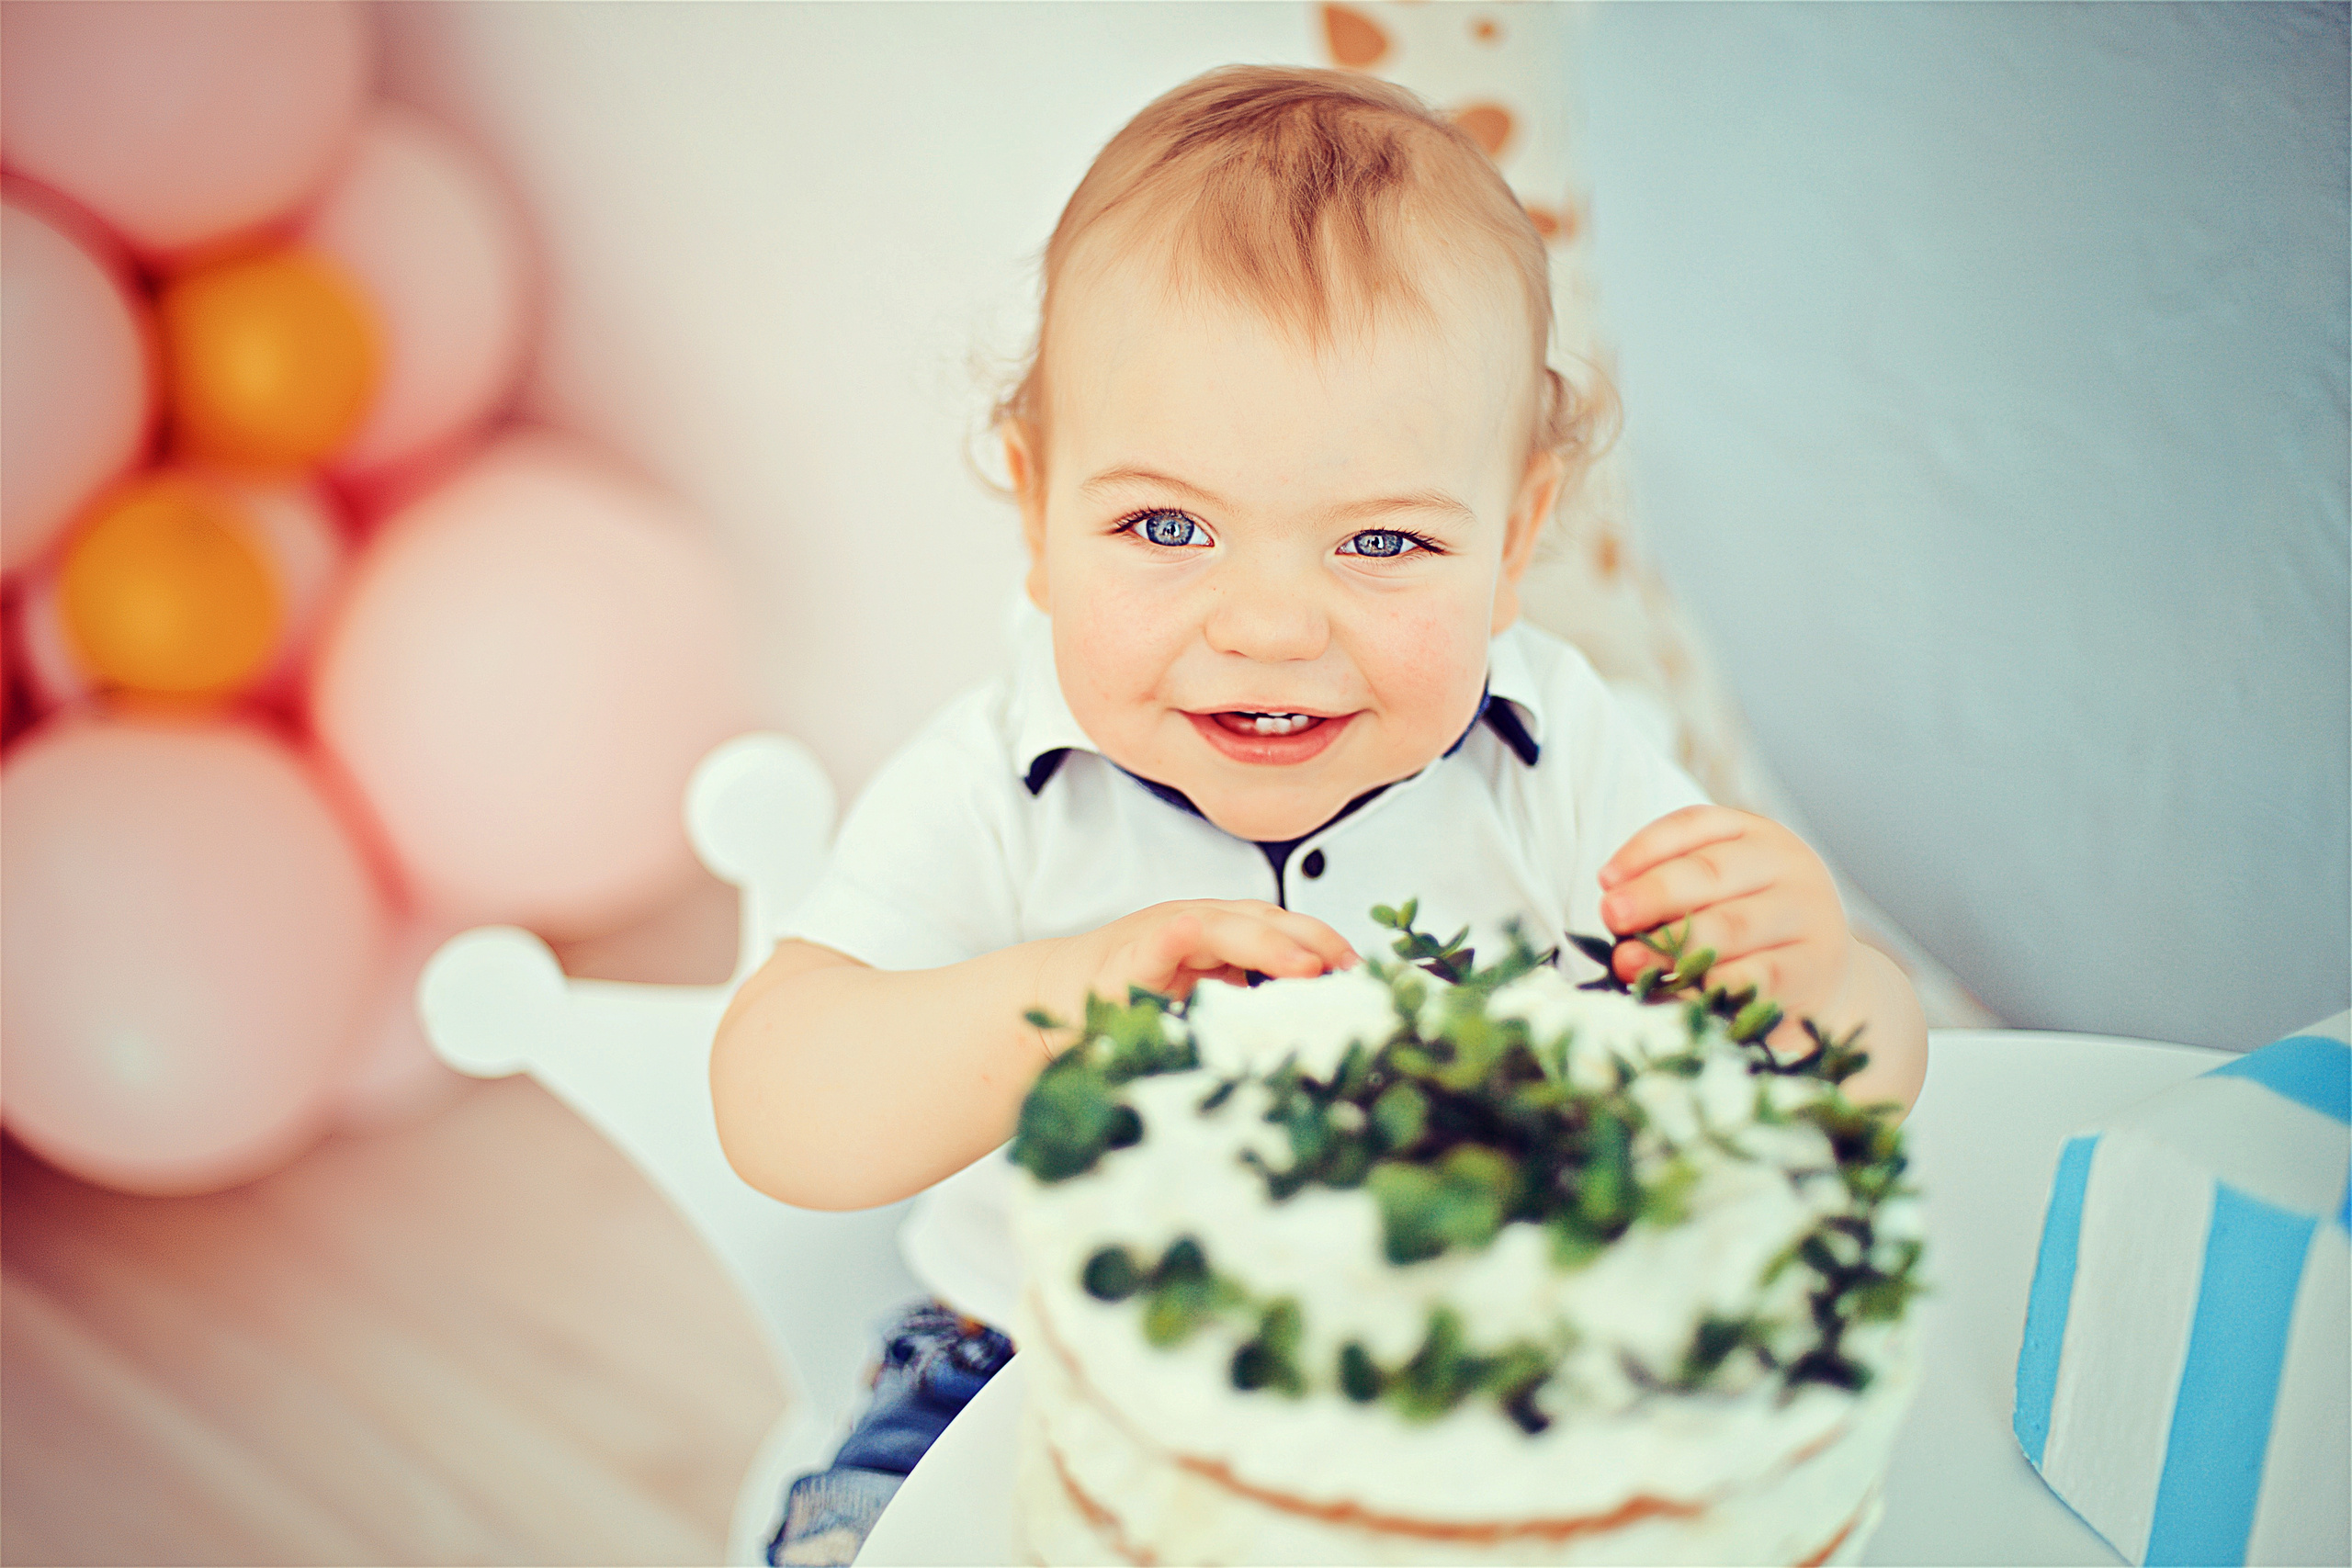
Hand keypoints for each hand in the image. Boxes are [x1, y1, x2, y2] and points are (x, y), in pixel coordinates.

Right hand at [1038, 899, 1357, 1026]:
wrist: (1051, 1003)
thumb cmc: (1126, 1007)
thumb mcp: (1199, 1007)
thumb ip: (1243, 1007)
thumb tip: (1306, 1033)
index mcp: (1219, 937)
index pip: (1281, 929)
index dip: (1324, 944)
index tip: (1361, 973)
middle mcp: (1197, 926)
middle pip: (1264, 918)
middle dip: (1313, 939)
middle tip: (1352, 970)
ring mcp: (1164, 934)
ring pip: (1224, 924)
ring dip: (1270, 943)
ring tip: (1309, 967)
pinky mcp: (1132, 956)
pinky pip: (1165, 941)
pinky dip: (1183, 937)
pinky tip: (1199, 940)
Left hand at [1598, 806, 1853, 1049]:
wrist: (1823, 979)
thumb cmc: (1745, 933)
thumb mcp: (1711, 897)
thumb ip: (1666, 894)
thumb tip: (1612, 904)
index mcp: (1753, 834)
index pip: (1692, 825)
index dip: (1643, 850)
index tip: (1605, 880)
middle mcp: (1786, 864)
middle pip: (1710, 871)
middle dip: (1653, 894)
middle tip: (1612, 915)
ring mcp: (1807, 913)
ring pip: (1732, 924)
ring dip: (1672, 945)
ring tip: (1628, 961)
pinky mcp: (1815, 965)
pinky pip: (1757, 975)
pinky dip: (1712, 984)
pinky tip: (1678, 992)